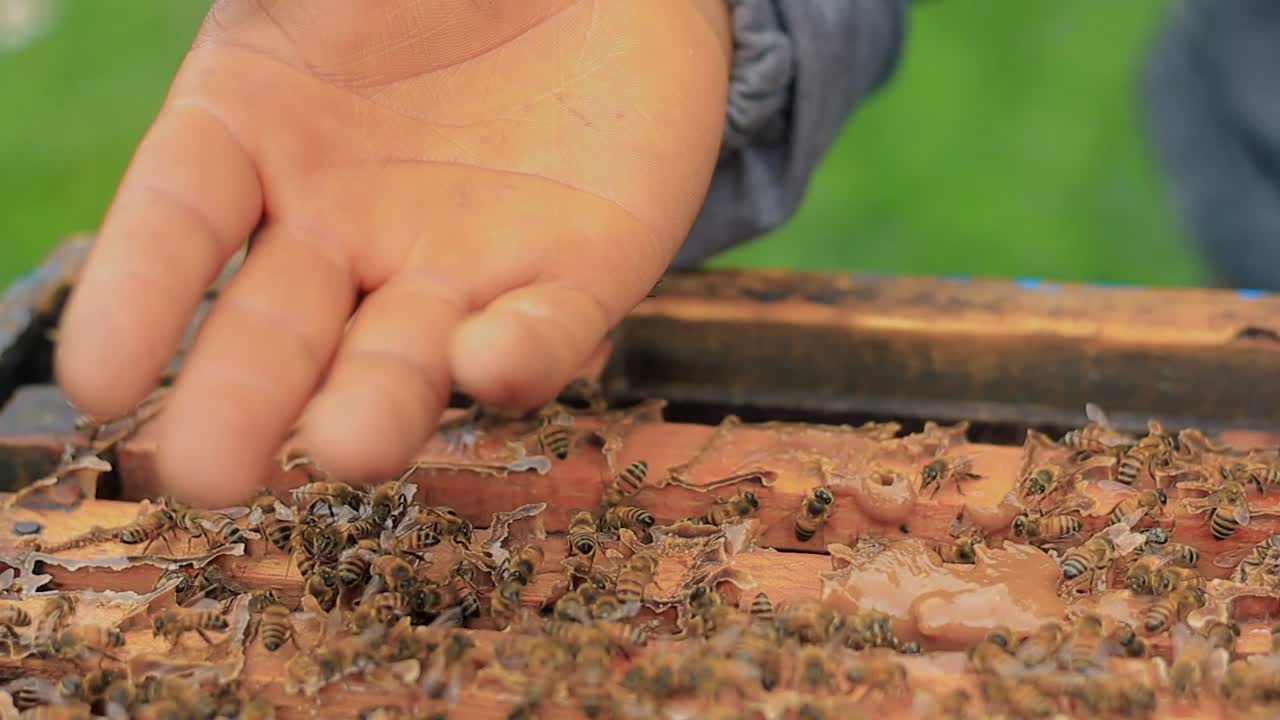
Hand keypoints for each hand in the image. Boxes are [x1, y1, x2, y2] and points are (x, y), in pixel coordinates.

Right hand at [54, 0, 729, 504]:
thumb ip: (272, 10)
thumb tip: (232, 15)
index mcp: (260, 137)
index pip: (181, 223)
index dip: (137, 297)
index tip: (97, 384)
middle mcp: (350, 225)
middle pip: (283, 328)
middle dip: (246, 398)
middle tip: (207, 474)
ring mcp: (462, 262)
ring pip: (408, 355)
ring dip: (380, 405)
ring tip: (351, 446)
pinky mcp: (577, 276)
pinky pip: (548, 327)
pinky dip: (521, 354)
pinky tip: (489, 363)